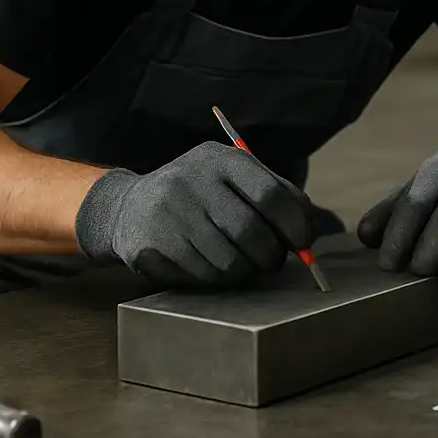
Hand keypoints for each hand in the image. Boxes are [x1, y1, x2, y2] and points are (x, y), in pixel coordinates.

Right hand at [73, 142, 316, 287]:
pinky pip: (205, 276)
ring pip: (230, 261)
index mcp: (219, 159)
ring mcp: (170, 213)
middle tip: (274, 260)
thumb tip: (308, 228)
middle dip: (272, 255)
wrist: (128, 207)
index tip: (305, 242)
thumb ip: (272, 194)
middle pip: (251, 232)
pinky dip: (220, 278)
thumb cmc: (199, 195)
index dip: (295, 223)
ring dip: (247, 270)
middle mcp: (192, 180)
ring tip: (244, 262)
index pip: (270, 193)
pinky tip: (214, 265)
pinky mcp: (154, 245)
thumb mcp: (230, 177)